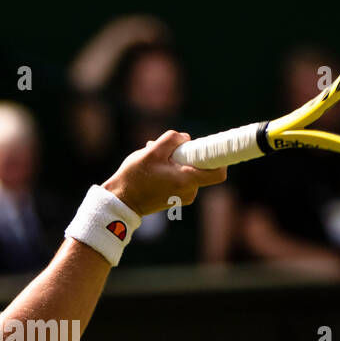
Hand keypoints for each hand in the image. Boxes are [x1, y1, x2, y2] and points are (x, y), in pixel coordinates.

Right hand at [102, 130, 226, 216]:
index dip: (219, 158)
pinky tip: (154, 168)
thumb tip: (186, 138)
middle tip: (169, 151)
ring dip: (176, 161)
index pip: (218, 172)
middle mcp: (189, 192)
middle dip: (187, 155)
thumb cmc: (134, 177)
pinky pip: (181, 178)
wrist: (121, 201)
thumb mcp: (151, 151)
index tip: (212, 147)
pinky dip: (172, 170)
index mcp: (186, 181)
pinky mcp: (176, 198)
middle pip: (201, 167)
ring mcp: (183, 197)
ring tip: (155, 160)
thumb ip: (172, 139)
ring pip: (189, 171)